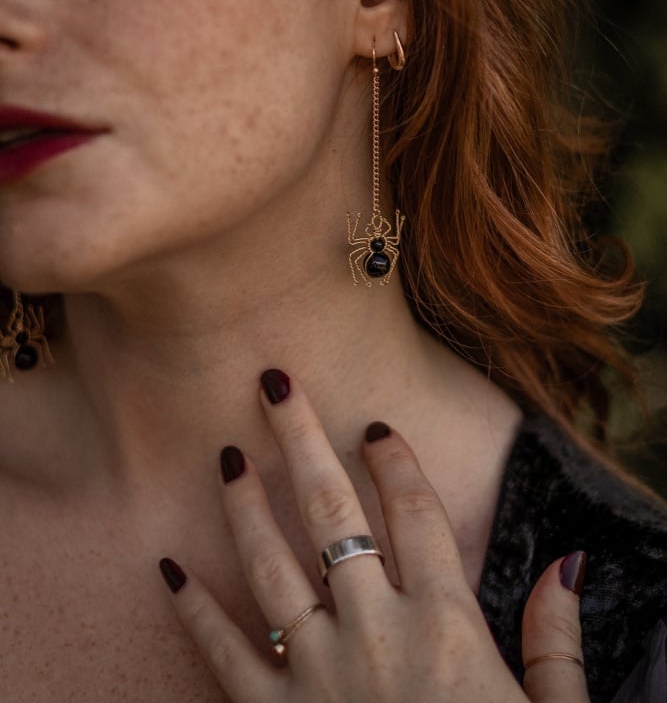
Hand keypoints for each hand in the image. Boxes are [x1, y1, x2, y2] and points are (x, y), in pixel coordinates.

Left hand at [158, 371, 590, 701]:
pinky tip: (169, 571)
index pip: (417, 513)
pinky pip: (223, 659)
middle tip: (273, 383)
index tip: (374, 422)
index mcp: (446, 625)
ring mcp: (318, 676)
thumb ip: (556, 643)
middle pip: (331, 513)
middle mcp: (375, 632)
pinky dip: (194, 613)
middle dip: (299, 441)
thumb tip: (569, 565)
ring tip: (224, 454)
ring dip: (243, 505)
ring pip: (269, 567)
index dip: (395, 460)